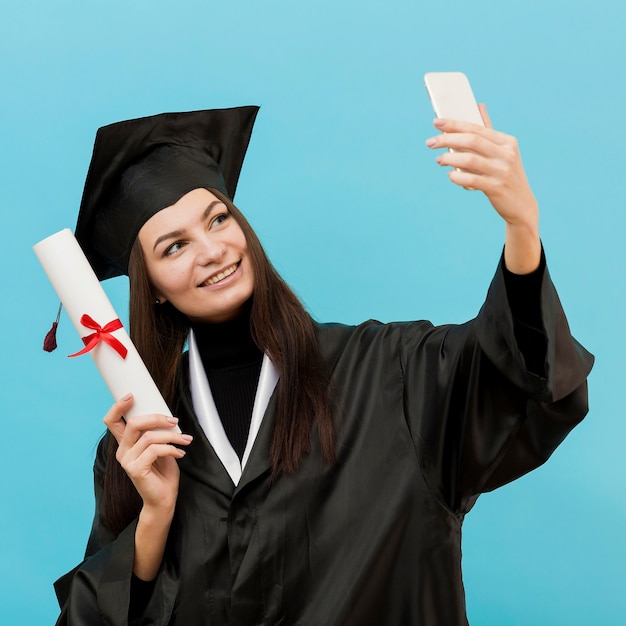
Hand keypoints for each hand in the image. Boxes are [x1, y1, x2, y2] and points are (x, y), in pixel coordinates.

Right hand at [104, 393, 192, 513]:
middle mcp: (122, 451)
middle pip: (133, 423)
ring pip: (149, 436)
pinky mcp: (135, 469)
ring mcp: (127, 461)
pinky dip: (171, 449)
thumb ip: (156, 432)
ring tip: (185, 440)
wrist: (164, 497)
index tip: (131, 396)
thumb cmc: (162, 472)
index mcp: (126, 443)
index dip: (118, 407)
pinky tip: (180, 453)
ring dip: (172, 436)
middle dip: (157, 418)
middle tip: (175, 421)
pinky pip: (155, 450)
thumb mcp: (160, 446)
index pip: (111, 421)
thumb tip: (166, 415)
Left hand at [426, 105, 540, 273]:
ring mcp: (502, 171)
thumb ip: (488, 131)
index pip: (476, 128)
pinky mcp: (497, 188)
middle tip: (430, 142)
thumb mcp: (501, 152)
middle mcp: (507, 154)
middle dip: (447, 139)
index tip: (436, 122)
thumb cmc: (504, 175)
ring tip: (438, 160)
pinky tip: (450, 175)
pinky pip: (471, 180)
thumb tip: (478, 105)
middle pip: (472, 141)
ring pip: (470, 160)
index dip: (455, 124)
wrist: (521, 205)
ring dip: (449, 158)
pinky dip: (457, 177)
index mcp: (507, 142)